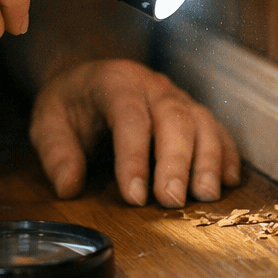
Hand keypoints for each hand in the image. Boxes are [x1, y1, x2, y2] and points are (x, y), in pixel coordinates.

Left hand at [29, 58, 241, 207]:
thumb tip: (69, 186)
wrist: (89, 77)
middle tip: (172, 200)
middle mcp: (151, 85)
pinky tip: (228, 181)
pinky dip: (226, 154)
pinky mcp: (193, 111)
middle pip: (173, 117)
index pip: (129, 117)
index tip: (133, 196)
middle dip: (176, 161)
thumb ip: (57, 152)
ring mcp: (177, 96)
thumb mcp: (48, 122)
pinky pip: (217, 128)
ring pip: (201, 121)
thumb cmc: (71, 103)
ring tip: (206, 195)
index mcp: (114, 82)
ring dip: (208, 159)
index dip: (133, 157)